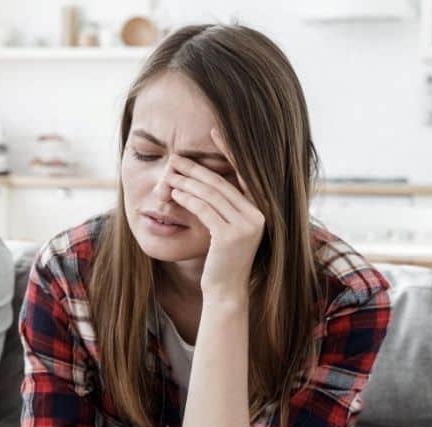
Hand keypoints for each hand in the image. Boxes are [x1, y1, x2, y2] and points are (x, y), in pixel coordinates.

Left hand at [166, 129, 264, 297]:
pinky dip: (188, 199)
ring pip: (211, 195)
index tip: (215, 130)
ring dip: (187, 182)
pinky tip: (174, 193)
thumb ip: (224, 206)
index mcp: (262, 210)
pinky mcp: (229, 236)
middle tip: (176, 157)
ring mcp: (246, 226)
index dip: (229, 150)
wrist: (225, 292)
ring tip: (170, 174)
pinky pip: (204, 210)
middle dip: (196, 168)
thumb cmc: (222, 260)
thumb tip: (205, 179)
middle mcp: (258, 215)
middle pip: (221, 183)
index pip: (244, 173)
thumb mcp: (227, 229)